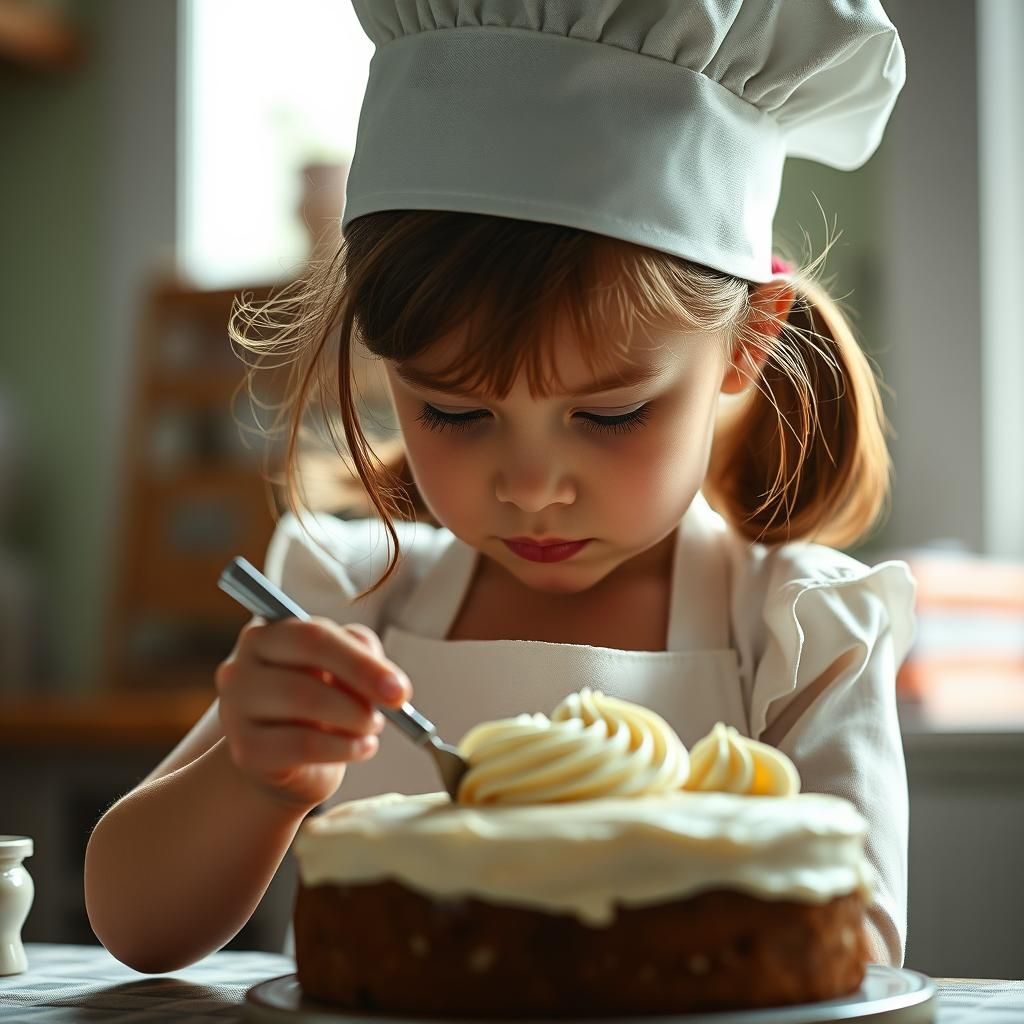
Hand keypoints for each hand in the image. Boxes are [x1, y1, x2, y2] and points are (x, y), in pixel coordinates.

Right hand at [215, 617, 410, 809]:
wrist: (288, 768)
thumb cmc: (319, 708)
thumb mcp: (342, 670)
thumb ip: (361, 653)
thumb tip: (384, 676)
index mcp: (266, 634)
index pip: (312, 633)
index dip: (359, 658)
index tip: (398, 685)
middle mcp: (241, 666)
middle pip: (305, 657)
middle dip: (362, 679)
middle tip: (397, 702)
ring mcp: (236, 709)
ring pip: (303, 699)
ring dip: (354, 715)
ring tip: (373, 725)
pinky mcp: (246, 751)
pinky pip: (302, 744)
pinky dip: (343, 748)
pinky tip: (362, 748)